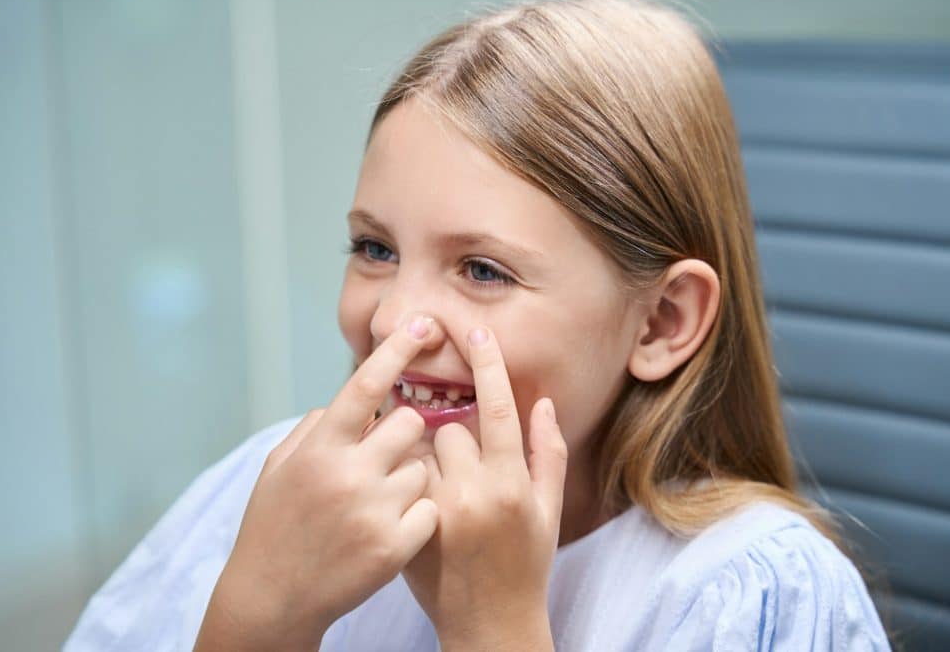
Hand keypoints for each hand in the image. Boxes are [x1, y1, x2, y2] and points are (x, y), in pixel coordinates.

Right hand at [195, 315, 439, 651]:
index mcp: (318, 447)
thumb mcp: (279, 467)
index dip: (396, 349)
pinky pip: (430, 509)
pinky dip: (418, 516)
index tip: (424, 323)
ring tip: (376, 506)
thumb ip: (316, 428)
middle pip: (410, 423)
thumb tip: (350, 401)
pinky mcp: (394, 546)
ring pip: (423, 468)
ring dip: (409, 480)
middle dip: (404, 435)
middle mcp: (346, 473)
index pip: (365, 385)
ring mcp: (373, 511)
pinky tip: (388, 530)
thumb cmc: (275, 525)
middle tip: (382, 460)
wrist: (272, 599)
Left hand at [402, 326, 567, 650]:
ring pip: (419, 452)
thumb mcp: (549, 511)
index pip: (496, 408)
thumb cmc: (526, 565)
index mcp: (511, 485)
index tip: (474, 328)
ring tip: (444, 489)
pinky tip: (416, 502)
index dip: (486, 363)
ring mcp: (434, 514)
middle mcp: (472, 495)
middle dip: (453, 435)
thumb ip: (548, 454)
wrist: (489, 625)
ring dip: (428, 457)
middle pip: (448, 427)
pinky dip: (408, 480)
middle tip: (464, 467)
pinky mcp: (407, 529)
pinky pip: (400, 480)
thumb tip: (542, 403)